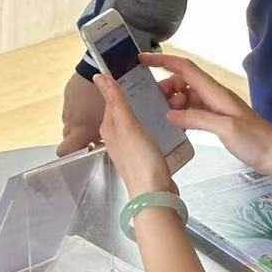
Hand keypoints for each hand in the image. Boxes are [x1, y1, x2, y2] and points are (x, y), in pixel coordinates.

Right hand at [58, 70, 106, 155]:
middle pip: (68, 138)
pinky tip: (88, 106)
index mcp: (78, 132)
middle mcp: (69, 123)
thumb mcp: (105, 122)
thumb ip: (99, 136)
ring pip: (70, 123)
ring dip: (78, 124)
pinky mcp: (67, 98)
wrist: (94, 75)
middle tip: (91, 134)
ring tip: (91, 117)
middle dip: (78, 138)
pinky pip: (70, 109)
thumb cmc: (102, 100)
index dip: (69, 153)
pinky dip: (77, 110)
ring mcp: (66, 110)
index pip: (63, 151)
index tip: (79, 151)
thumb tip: (98, 143)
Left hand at [95, 75, 174, 198]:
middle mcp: (118, 137)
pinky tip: (169, 123)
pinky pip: (151, 132)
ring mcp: (132, 147)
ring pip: (141, 120)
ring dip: (155, 110)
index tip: (147, 77)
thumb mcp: (126, 125)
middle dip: (146, 97)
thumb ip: (115, 100)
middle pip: (129, 109)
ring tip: (173, 103)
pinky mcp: (145, 155)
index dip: (130, 86)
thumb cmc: (140, 162)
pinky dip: (160, 124)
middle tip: (167, 90)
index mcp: (109, 128)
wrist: (155, 194)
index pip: (115, 98)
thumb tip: (99, 77)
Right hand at [149, 54, 271, 170]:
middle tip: (152, 103)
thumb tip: (170, 113)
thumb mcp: (225, 128)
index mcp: (215, 92)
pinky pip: (194, 111)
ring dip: (173, 102)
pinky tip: (174, 125)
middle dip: (165, 87)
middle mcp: (214, 96)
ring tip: (162, 115)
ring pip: (187, 97)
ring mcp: (216, 108)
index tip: (142, 61)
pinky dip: (182, 114)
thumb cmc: (255, 140)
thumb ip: (197, 118)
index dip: (163, 61)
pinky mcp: (218, 120)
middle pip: (183, 81)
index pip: (185, 68)